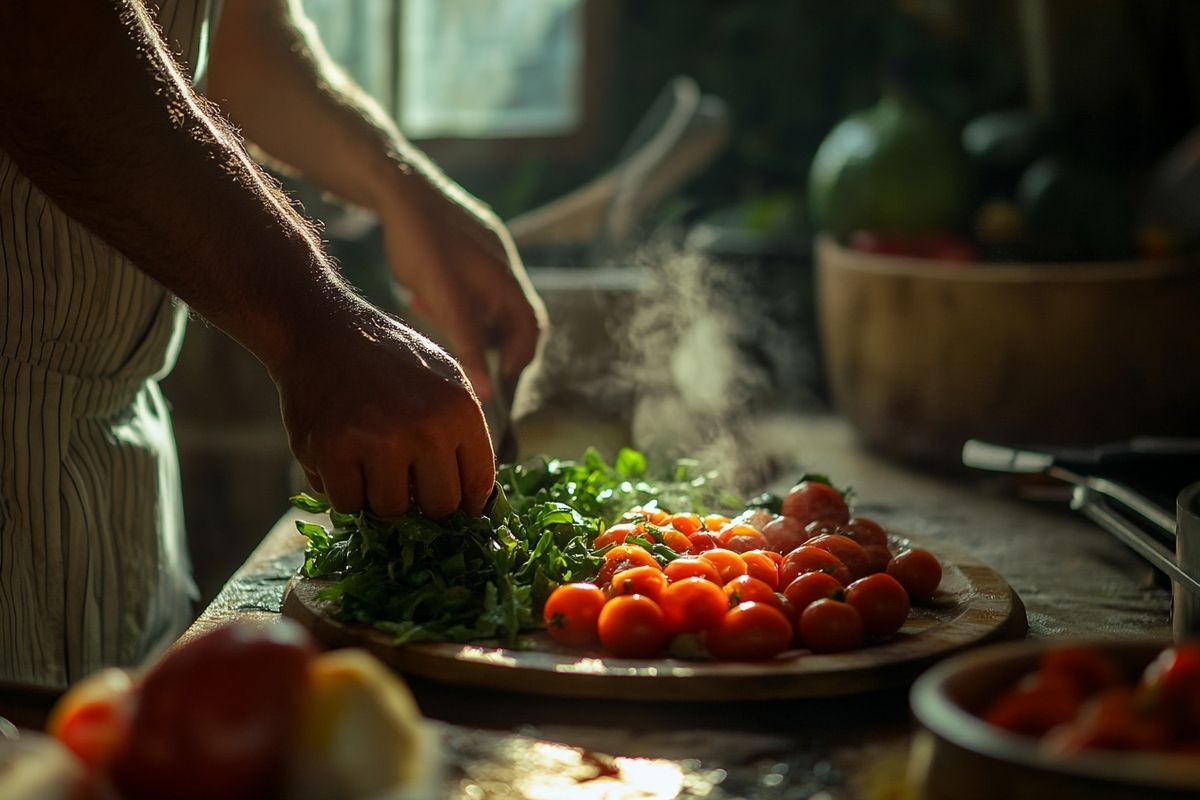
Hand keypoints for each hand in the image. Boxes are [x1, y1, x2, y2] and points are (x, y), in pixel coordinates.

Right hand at [271, 304, 494, 516]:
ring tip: (372, 468)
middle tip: (408, 489)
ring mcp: (375, 442)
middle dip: (424, 504)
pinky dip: (344, 493)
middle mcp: (424, 428)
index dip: (464, 504)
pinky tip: (343, 465)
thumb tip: (479, 499)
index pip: (477, 489)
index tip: (451, 505)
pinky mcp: (329, 451)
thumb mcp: (446, 378)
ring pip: (389, 512)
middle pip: (438, 509)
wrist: (320, 331)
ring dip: (380, 498)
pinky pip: (345, 505)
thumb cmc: (389, 359)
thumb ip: (466, 433)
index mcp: (459, 411)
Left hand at [378, 168, 545, 403]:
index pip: (532, 332)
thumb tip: (490, 394)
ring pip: (486, 304)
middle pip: (512, 321)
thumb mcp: (447, 303)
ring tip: (431, 315)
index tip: (499, 385)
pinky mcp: (465, 249)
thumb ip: (470, 347)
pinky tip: (422, 296)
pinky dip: (452, 302)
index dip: (520, 361)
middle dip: (489, 344)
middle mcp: (503, 269)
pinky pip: (469, 286)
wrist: (397, 188)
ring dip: (466, 321)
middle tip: (465, 361)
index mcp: (508, 282)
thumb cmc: (423, 244)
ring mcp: (485, 257)